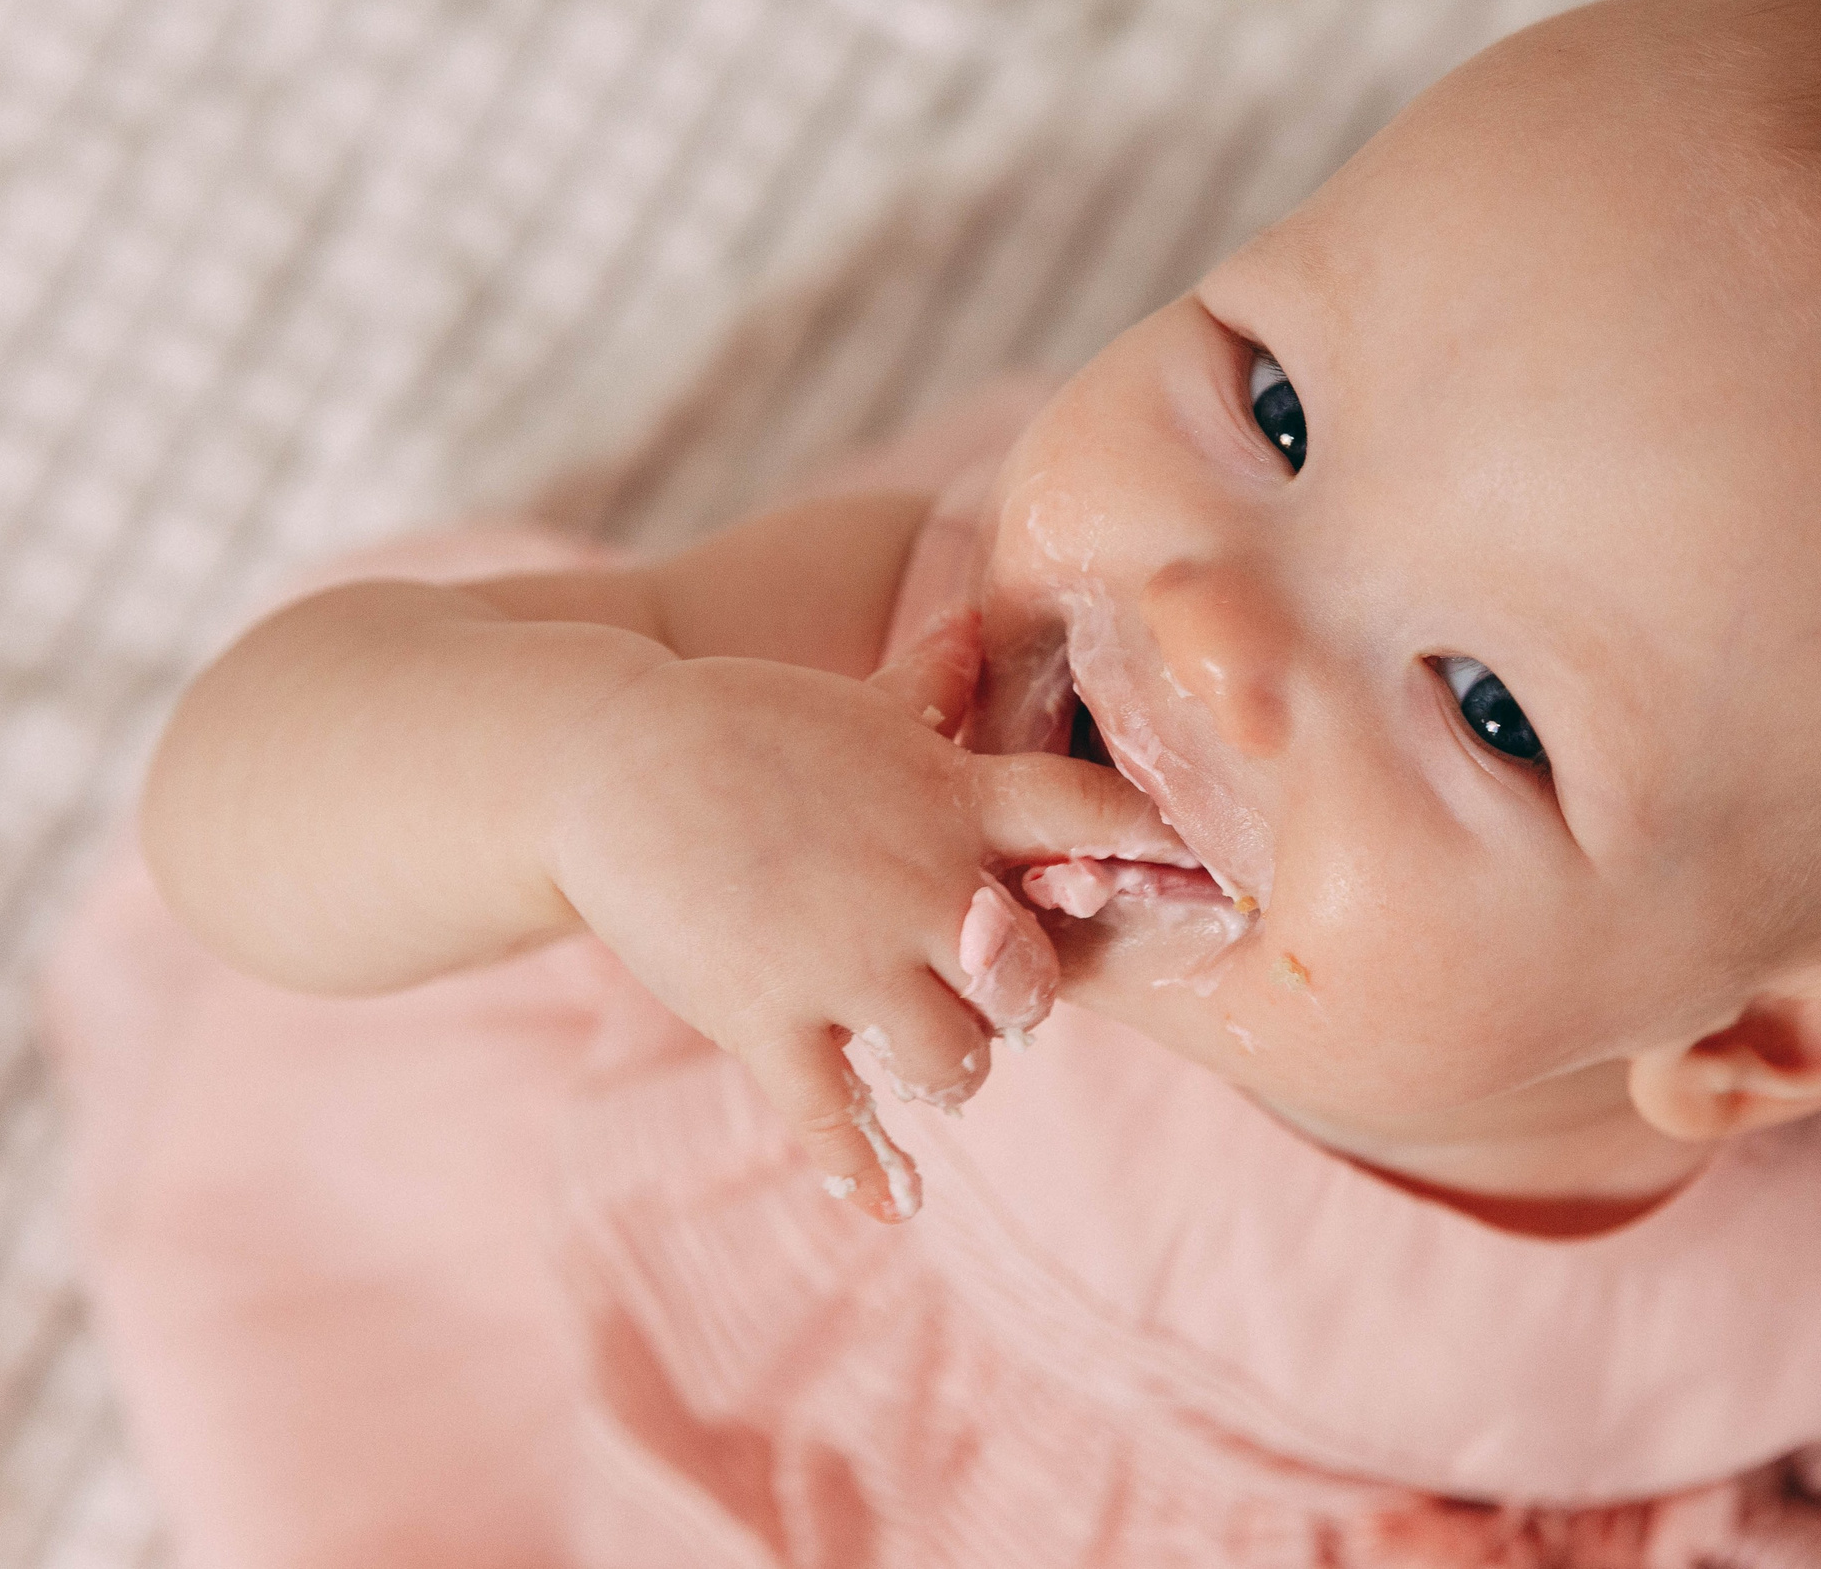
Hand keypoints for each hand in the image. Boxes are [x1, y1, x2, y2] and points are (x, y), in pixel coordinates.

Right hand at [542, 609, 1185, 1220]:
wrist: (601, 758)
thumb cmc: (740, 723)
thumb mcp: (854, 702)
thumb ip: (932, 681)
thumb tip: (980, 622)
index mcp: (952, 798)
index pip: (1096, 819)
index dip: (1159, 854)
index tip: (1219, 884)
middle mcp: (920, 883)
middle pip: (1034, 982)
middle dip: (1021, 1000)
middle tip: (984, 995)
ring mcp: (844, 958)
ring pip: (957, 1062)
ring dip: (951, 1070)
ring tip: (920, 1058)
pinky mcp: (766, 1018)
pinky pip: (837, 1120)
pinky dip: (868, 1170)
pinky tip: (892, 1199)